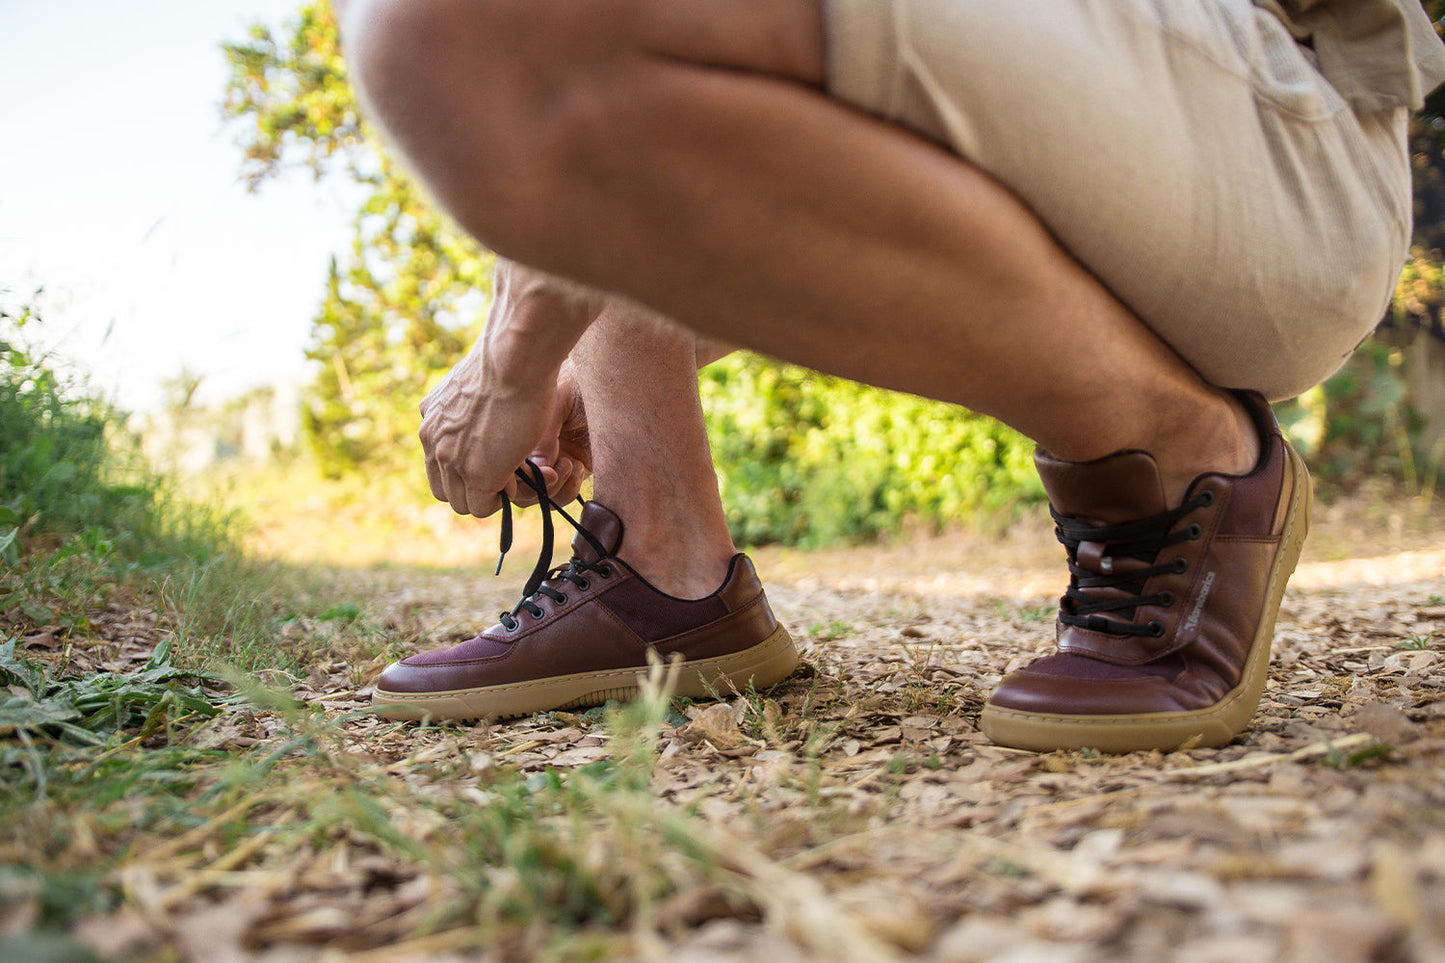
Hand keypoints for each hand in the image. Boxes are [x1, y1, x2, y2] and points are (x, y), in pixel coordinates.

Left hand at [419, 261, 601, 515]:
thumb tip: (489, 392)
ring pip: (464, 503)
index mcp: (432, 416)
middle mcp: (432, 439)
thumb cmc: (511, 353)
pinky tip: (527, 476)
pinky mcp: (477, 475)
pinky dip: (506, 499)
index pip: (438, 462)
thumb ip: (473, 398)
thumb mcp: (480, 376)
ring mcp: (451, 459)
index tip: (497, 460)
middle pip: (446, 489)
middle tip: (511, 474)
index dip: (467, 469)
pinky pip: (485, 507)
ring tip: (522, 475)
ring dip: (493, 496)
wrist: (516, 354)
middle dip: (477, 489)